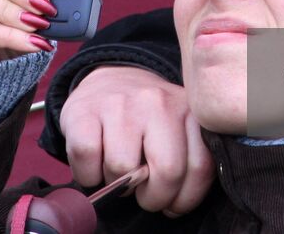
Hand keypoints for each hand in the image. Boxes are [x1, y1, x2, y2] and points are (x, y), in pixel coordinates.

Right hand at [60, 66, 213, 214]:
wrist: (110, 79)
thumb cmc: (145, 120)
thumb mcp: (177, 130)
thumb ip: (187, 159)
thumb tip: (175, 202)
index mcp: (187, 110)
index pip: (200, 167)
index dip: (184, 198)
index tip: (172, 203)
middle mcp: (157, 102)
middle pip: (167, 171)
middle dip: (153, 197)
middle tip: (144, 194)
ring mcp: (119, 103)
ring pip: (122, 168)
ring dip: (117, 185)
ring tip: (118, 172)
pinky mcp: (83, 111)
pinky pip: (87, 159)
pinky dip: (88, 174)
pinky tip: (95, 165)